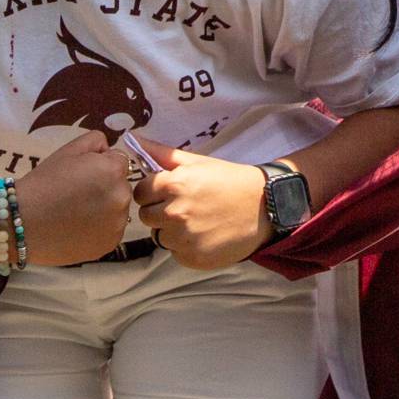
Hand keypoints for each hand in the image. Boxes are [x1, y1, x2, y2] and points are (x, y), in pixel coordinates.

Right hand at [14, 134, 132, 266]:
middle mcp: (122, 197)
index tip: (81, 175)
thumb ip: (97, 142)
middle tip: (77, 194)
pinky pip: (111, 230)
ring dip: (105, 208)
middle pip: (121, 186)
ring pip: (117, 209)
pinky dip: (100, 228)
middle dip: (105, 187)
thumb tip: (109, 152)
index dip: (100, 166)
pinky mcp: (110, 244)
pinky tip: (78, 228)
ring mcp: (117, 224)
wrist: (22, 222)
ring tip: (76, 213)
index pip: (119, 163)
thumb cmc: (44, 182)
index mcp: (113, 171)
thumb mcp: (68, 150)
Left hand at [131, 141, 272, 269]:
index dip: (152, 192)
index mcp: (174, 184)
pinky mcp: (191, 258)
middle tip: (183, 206)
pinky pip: (174, 252)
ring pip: (159, 235)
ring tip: (196, 221)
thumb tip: (134, 140)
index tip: (166, 192)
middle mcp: (175, 213)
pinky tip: (203, 235)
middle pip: (145, 216)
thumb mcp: (198, 162)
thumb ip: (163, 154)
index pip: (140, 192)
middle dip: (159, 211)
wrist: (264, 207)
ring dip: (171, 230)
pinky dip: (184, 246)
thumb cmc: (229, 181)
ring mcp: (183, 238)